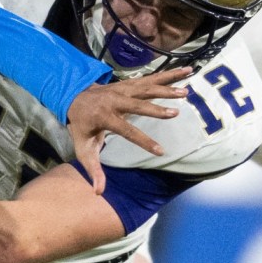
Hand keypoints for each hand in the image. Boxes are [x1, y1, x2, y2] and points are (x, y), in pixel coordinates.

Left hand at [66, 67, 191, 193]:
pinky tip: (187, 70)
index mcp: (103, 117)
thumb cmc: (82, 126)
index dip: (143, 141)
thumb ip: (92, 169)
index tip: (161, 151)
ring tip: (187, 91)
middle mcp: (113, 100)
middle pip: (137, 104)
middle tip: (176, 113)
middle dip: (156, 109)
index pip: (125, 130)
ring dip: (167, 88)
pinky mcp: (129, 83)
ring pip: (147, 87)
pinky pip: (151, 78)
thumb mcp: (83, 148)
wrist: (73, 97)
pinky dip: (169, 74)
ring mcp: (122, 88)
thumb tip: (98, 192)